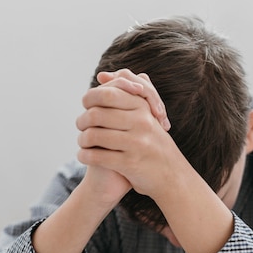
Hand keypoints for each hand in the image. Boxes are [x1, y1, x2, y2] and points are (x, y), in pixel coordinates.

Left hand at [76, 74, 179, 198]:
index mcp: (144, 107)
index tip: (86, 106)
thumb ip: (126, 94)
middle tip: (80, 125)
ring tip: (82, 142)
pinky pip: (97, 156)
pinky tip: (83, 156)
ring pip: (93, 135)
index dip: (90, 98)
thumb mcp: (145, 115)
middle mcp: (142, 122)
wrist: (172, 176)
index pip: (108, 94)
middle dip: (82, 120)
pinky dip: (84, 156)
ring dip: (82, 139)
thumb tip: (101, 76)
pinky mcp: (130, 163)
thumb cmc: (152, 142)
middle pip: (96, 114)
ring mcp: (137, 143)